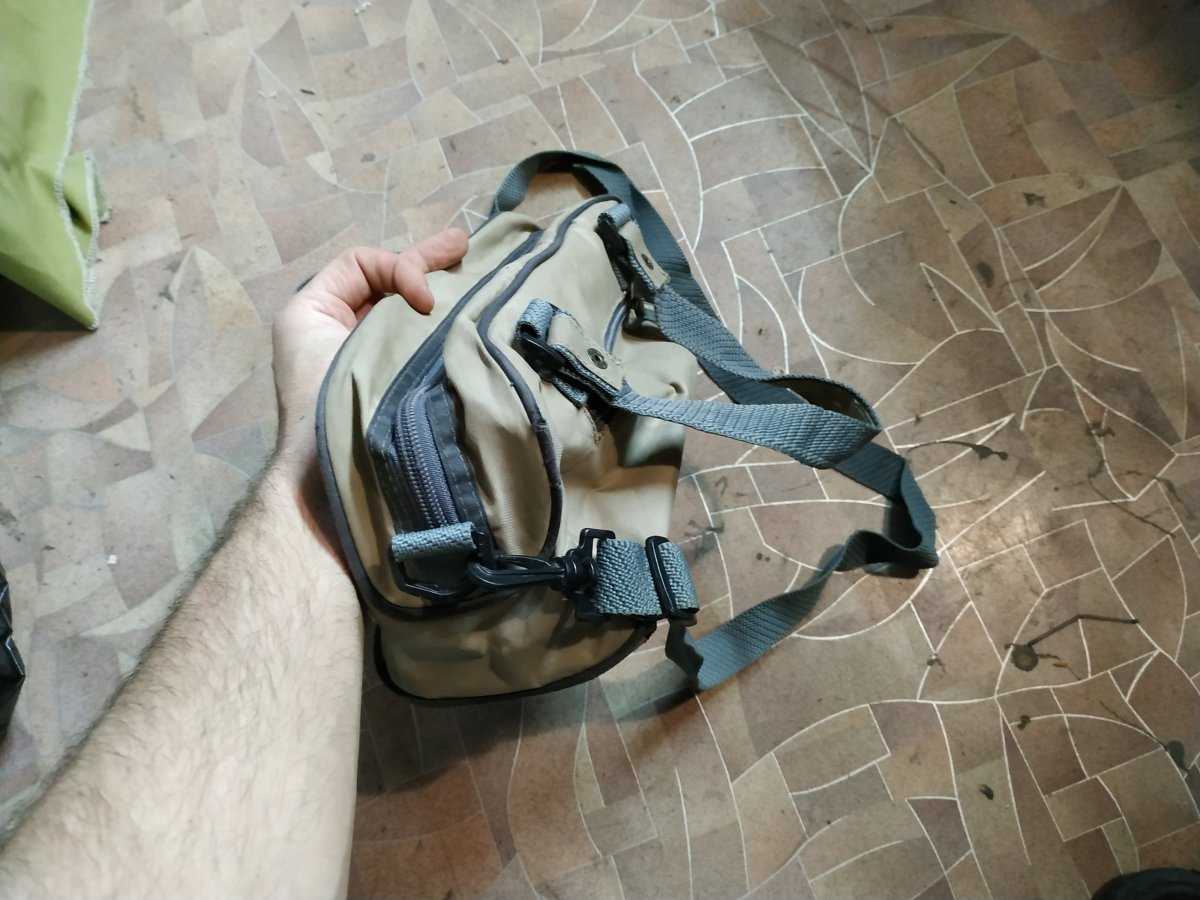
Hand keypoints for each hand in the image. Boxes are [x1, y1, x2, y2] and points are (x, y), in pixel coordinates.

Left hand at [269, 232, 469, 541]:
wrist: (333, 471)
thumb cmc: (319, 392)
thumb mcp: (310, 319)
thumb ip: (359, 281)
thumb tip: (425, 295)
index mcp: (320, 313)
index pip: (367, 266)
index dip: (402, 268)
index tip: (425, 300)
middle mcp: (351, 333)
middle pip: (391, 284)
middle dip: (429, 263)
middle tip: (464, 246)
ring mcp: (381, 364)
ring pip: (412, 316)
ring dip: (443, 299)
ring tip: (483, 279)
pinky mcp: (406, 392)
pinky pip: (426, 351)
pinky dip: (448, 337)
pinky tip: (478, 326)